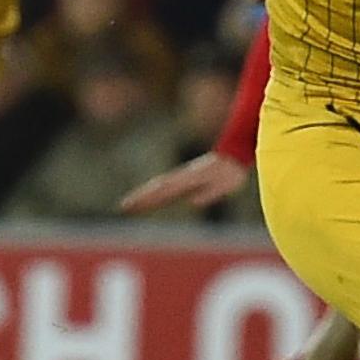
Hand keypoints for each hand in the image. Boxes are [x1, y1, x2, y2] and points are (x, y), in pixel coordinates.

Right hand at [119, 150, 250, 215]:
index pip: (162, 189)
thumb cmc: (230, 172)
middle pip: (157, 188)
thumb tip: (192, 201)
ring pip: (161, 187)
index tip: (131, 203)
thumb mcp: (222, 185)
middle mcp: (182, 178)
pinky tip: (153, 200)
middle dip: (141, 197)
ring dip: (146, 195)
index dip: (147, 197)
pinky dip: (157, 194)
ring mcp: (184, 178)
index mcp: (188, 179)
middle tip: (124, 206)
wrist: (234, 154)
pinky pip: (168, 188)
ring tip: (131, 204)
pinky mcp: (187, 180)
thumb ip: (209, 192)